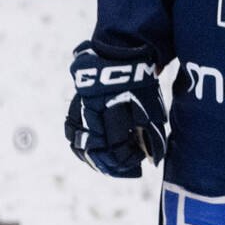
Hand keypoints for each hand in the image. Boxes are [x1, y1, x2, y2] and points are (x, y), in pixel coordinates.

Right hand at [66, 42, 166, 178]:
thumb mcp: (152, 108)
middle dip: (109, 164)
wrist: (122, 55)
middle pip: (94, 150)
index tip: (139, 164)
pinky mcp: (75, 104)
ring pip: (78, 141)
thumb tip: (153, 160)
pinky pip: (71, 128)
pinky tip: (90, 150)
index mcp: (114, 113)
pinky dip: (80, 142)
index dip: (127, 161)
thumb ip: (152, 134)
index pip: (116, 149)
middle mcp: (92, 113)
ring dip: (91, 157)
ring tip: (106, 165)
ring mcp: (80, 108)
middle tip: (124, 170)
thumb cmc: (141, 84)